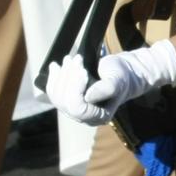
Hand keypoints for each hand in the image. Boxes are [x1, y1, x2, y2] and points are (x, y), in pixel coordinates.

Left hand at [45, 41, 175, 125]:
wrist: (121, 72)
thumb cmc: (122, 77)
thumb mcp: (117, 80)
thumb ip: (106, 89)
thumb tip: (88, 96)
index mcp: (98, 117)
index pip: (77, 108)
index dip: (76, 89)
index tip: (83, 70)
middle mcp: (83, 117)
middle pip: (64, 102)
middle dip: (68, 77)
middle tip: (78, 59)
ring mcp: (73, 109)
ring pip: (57, 95)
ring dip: (61, 74)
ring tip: (71, 58)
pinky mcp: (66, 100)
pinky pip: (53, 92)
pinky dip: (53, 77)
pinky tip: (55, 66)